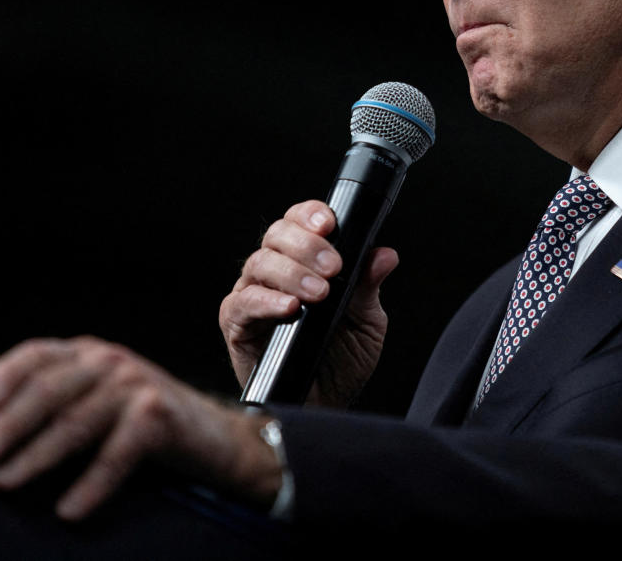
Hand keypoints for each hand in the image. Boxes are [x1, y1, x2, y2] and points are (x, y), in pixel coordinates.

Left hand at [0, 336, 282, 520]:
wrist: (217, 439)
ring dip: (38, 455)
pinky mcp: (159, 414)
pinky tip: (70, 508)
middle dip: (11, 423)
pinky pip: (116, 452)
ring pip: (77, 420)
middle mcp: (112, 361)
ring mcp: (138, 384)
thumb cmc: (148, 426)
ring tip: (7, 481)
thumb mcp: (102, 401)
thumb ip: (63, 401)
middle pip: (51, 388)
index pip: (39, 353)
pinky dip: (91, 483)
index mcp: (91, 354)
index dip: (7, 372)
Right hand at [220, 200, 398, 406]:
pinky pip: (242, 303)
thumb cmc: (341, 360)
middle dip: (307, 245)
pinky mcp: (237, 325)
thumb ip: (368, 285)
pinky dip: (266, 301)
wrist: (326, 406)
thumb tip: (384, 255)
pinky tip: (291, 308)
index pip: (299, 221)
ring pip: (259, 263)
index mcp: (305, 262)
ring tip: (319, 293)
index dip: (311, 215)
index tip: (329, 223)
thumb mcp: (365, 320)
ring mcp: (253, 296)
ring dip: (292, 273)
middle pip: (277, 235)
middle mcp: (275, 273)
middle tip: (333, 267)